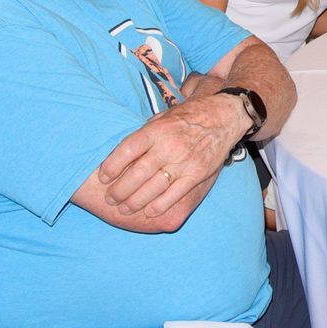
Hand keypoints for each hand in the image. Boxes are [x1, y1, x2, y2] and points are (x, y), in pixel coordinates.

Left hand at [96, 93, 241, 216]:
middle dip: (119, 190)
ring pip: (153, 187)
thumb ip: (143, 135)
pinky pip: (175, 194)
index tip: (103, 178)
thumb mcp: (162, 117)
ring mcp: (184, 161)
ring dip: (135, 201)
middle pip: (137, 173)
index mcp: (157, 129)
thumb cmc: (187, 117)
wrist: (223, 117)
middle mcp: (169, 145)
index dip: (111, 166)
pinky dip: (160, 205)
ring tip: (124, 208)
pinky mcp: (197, 173)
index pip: (127, 150)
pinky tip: (149, 211)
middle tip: (110, 199)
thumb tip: (121, 155)